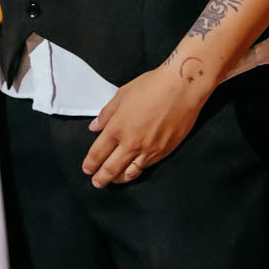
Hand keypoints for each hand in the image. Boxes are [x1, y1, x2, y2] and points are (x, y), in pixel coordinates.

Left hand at [82, 63, 210, 187]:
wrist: (181, 89)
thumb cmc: (150, 86)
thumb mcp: (122, 95)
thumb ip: (106, 114)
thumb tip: (94, 127)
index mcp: (117, 127)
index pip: (98, 152)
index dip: (90, 163)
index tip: (86, 168)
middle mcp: (131, 143)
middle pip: (111, 168)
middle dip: (101, 178)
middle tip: (96, 182)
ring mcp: (148, 150)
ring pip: (129, 173)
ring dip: (118, 179)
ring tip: (112, 180)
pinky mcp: (163, 152)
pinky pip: (145, 167)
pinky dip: (135, 172)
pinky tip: (131, 171)